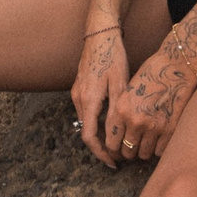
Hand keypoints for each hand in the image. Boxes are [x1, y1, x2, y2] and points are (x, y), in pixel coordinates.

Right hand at [72, 22, 128, 162]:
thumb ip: (115, 113)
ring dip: (99, 134)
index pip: (90, 138)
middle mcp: (78, 99)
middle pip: (87, 132)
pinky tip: (110, 122)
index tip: (113, 163)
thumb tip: (114, 138)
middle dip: (101, 147)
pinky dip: (96, 122)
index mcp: (88, 100)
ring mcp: (76, 92)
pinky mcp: (79, 87)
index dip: (101, 154)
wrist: (100, 34)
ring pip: (86, 122)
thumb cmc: (113, 57)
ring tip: (118, 141)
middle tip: (120, 155)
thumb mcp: (119, 85)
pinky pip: (86, 111)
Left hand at [92, 54, 188, 168]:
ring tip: (147, 143)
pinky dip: (158, 148)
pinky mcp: (170, 129)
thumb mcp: (129, 89)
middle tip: (133, 147)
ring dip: (144, 151)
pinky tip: (159, 140)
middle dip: (128, 151)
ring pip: (144, 154)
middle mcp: (135, 121)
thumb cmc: (152, 72)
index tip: (118, 149)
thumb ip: (122, 111)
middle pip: (127, 151)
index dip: (114, 149)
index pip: (111, 142)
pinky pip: (160, 151)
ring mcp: (153, 126)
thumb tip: (119, 131)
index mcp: (121, 109)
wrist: (177, 65)